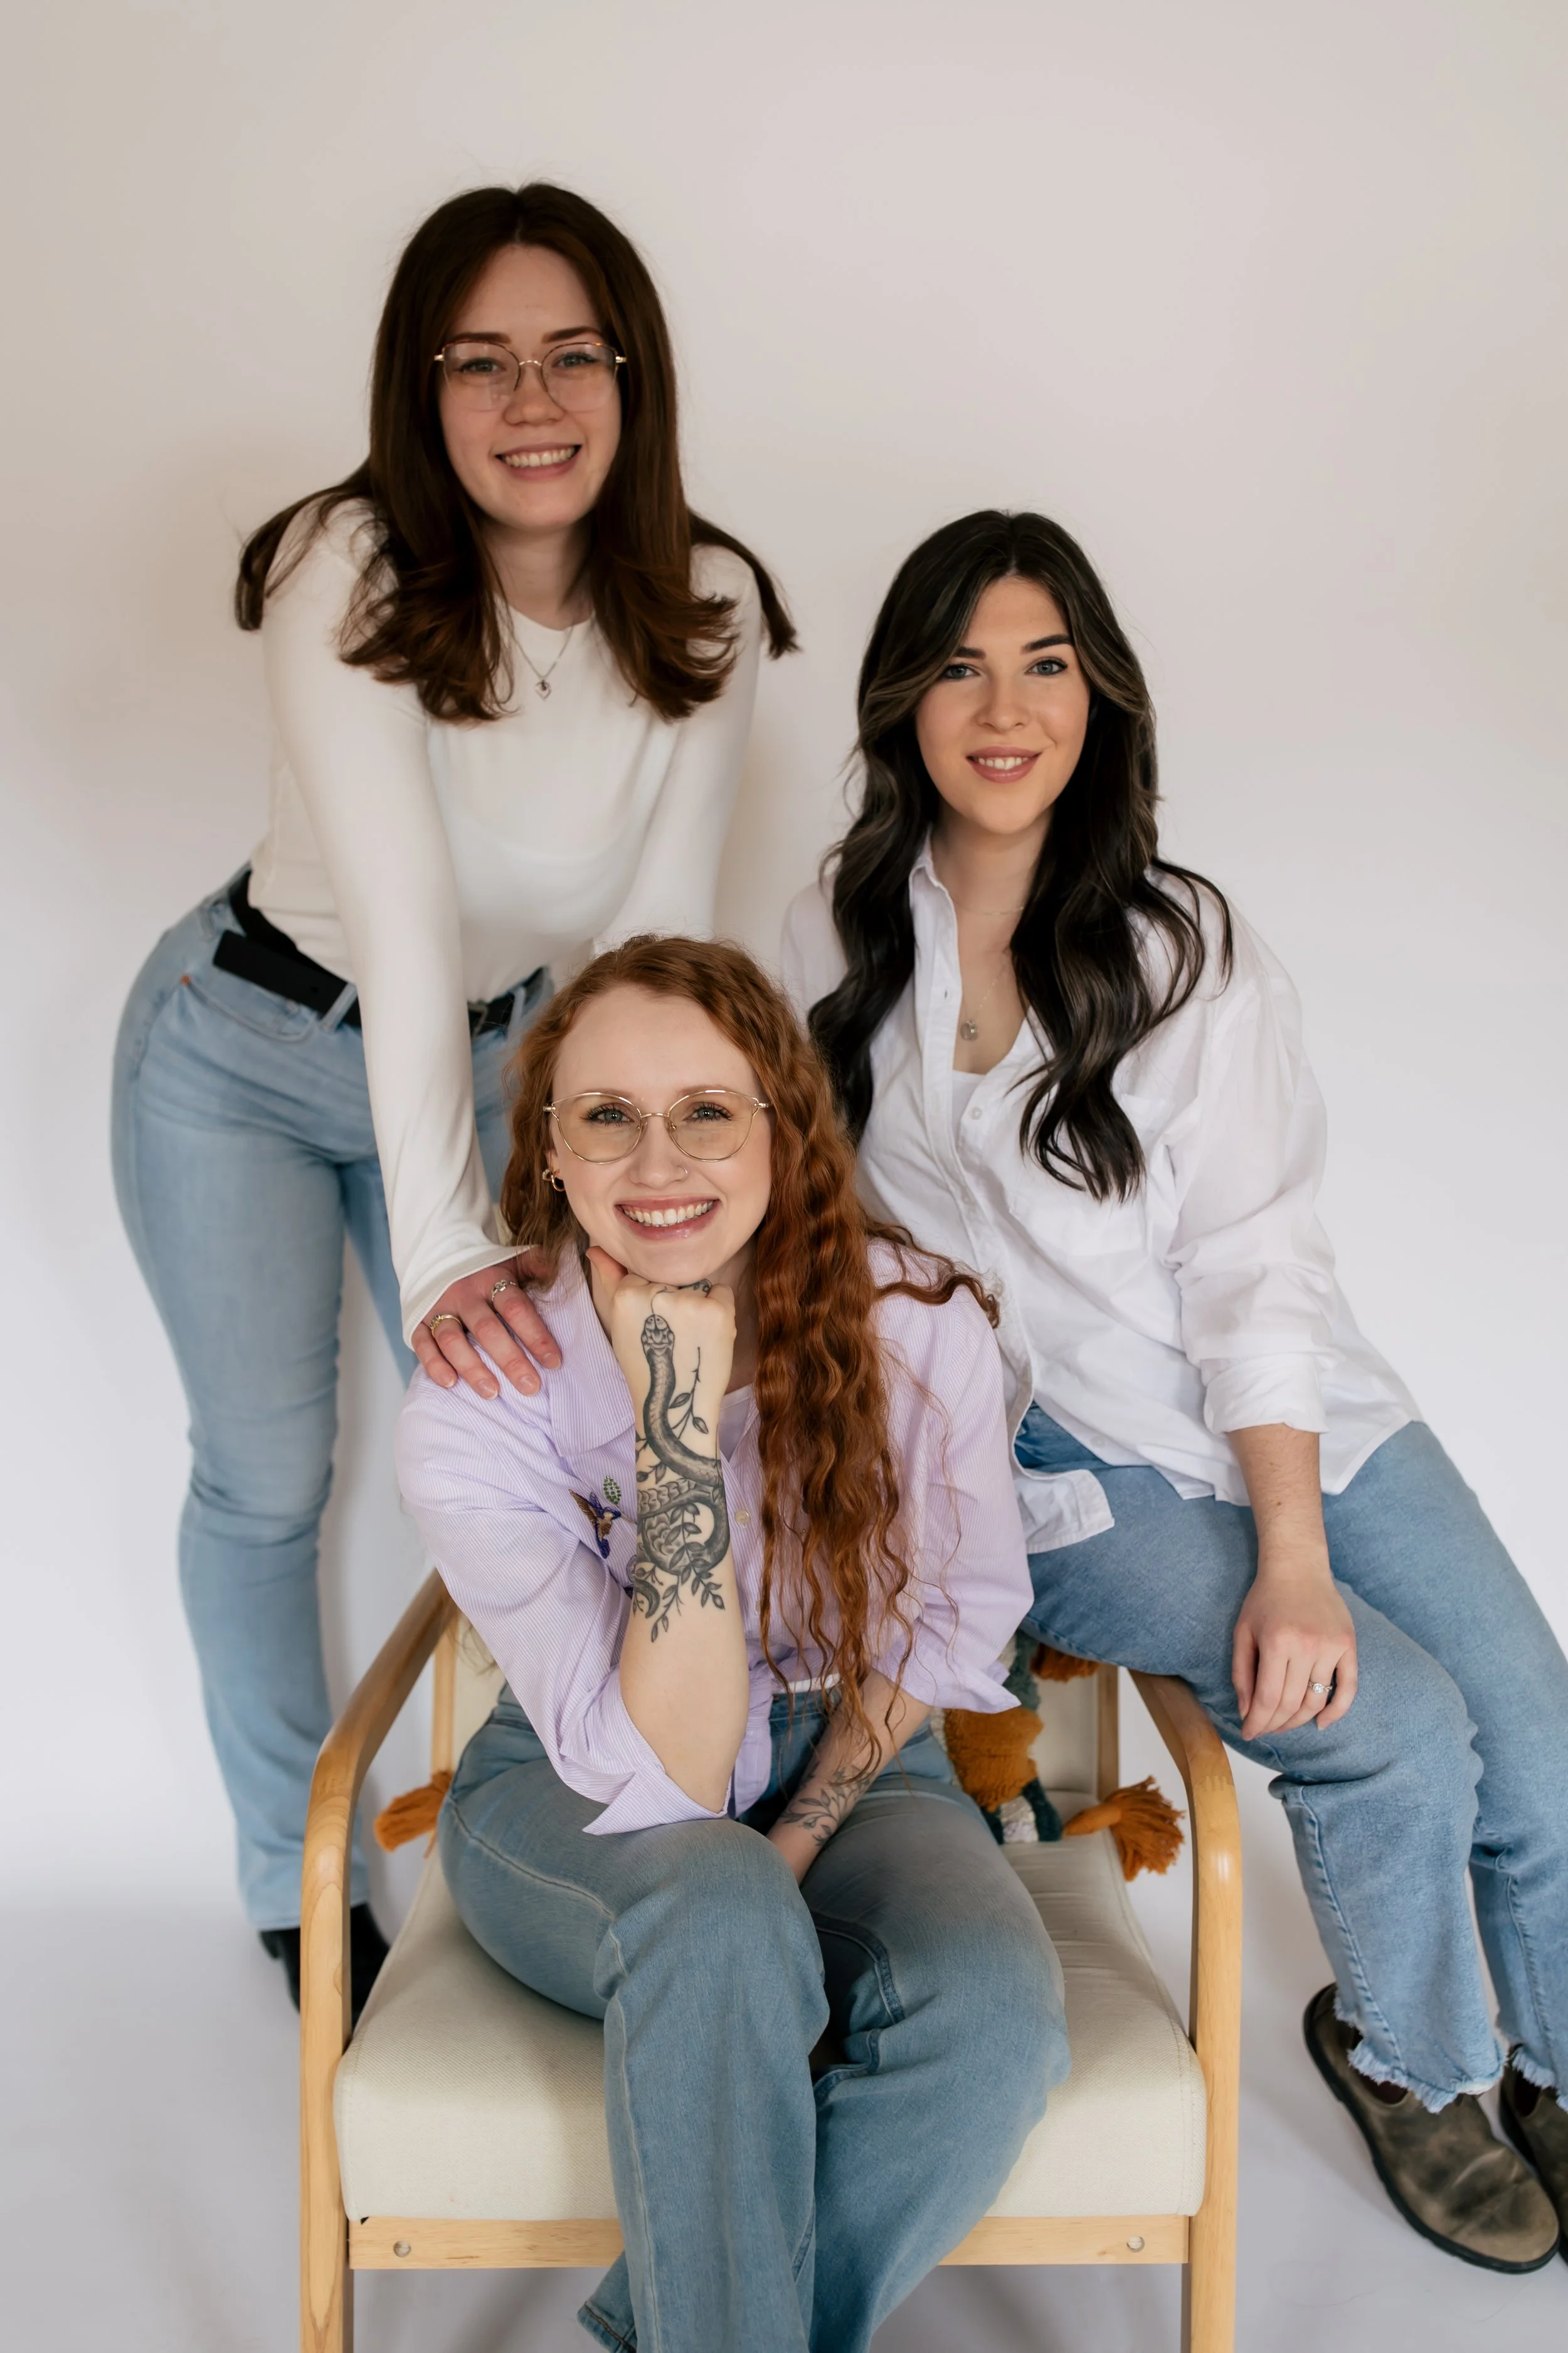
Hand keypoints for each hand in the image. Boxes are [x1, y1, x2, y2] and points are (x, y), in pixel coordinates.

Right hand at [412, 1251, 561, 1399]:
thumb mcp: (511, 1261)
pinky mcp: (417, 1322)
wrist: (434, 1257)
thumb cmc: (484, 1270)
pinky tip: (450, 1383)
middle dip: (510, 1359)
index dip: (535, 1335)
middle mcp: (464, 1295)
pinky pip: (423, 1344)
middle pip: (487, 1329)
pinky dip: (434, 1365)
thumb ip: (536, 1264)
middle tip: (530, 1386)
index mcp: (491, 1280)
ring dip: (472, 1367)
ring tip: (492, 1392)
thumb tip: (559, 1269)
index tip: (554, 1362)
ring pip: (453, 1340)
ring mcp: (438, 1309)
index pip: (515, 1308)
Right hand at [586, 1248, 735, 1439]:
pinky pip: (721, 1291)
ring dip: (697, 1305)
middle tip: (671, 1336)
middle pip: (672, 1277)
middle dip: (675, 1300)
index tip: (650, 1327)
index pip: (646, 1274)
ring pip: (697, 1283)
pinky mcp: (718, 1310)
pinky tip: (707, 1335)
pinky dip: (720, 1309)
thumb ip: (610, 1278)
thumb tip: (596, 1247)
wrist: (675, 1404)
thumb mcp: (620, 1321)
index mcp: (627, 1294)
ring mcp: (689, 1301)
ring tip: (689, 1338)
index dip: (652, 1301)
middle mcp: (657, 1294)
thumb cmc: (646, 1362)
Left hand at [1231, 1548, 1357, 1739]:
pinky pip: (1348, 1689)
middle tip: (1264, 1729)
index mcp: (1277, 1643)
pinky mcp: (1348, 1646)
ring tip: (1284, 1725)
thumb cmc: (1265, 1599)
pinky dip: (1336, 1712)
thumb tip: (1247, 1712)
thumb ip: (1242, 1673)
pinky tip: (1321, 1724)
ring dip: (1299, 1720)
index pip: (1268, 1699)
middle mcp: (1307, 1647)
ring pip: (1316, 1701)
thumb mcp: (1243, 1632)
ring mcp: (1331, 1647)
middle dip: (1275, 1724)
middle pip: (1292, 1704)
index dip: (1258, 1722)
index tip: (1248, 1733)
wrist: (1298, 1567)